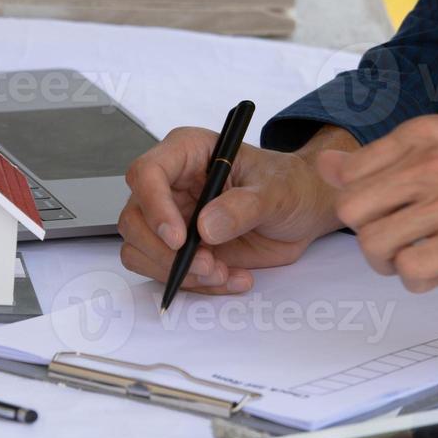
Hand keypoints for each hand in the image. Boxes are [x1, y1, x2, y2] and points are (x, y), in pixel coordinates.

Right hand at [117, 126, 353, 294]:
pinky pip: (165, 272)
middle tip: (208, 266)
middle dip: (165, 252)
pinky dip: (195, 284)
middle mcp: (171, 185)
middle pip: (134, 219)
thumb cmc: (290, 186)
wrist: (303, 211)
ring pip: (141, 251)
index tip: (180, 239)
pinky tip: (232, 278)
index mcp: (188, 152)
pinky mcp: (180, 248)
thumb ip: (243, 206)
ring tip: (223, 273)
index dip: (154, 207)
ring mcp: (172, 218)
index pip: (147, 173)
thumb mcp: (276, 191)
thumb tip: (205, 227)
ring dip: (179, 272)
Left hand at [317, 115, 437, 293]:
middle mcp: (430, 162)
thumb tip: (324, 164)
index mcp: (424, 134)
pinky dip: (416, 280)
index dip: (361, 203)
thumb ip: (390, 157)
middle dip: (366, 235)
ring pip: (374, 243)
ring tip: (418, 260)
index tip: (387, 213)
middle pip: (350, 210)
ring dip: (389, 263)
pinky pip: (410, 269)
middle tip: (396, 243)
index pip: (349, 172)